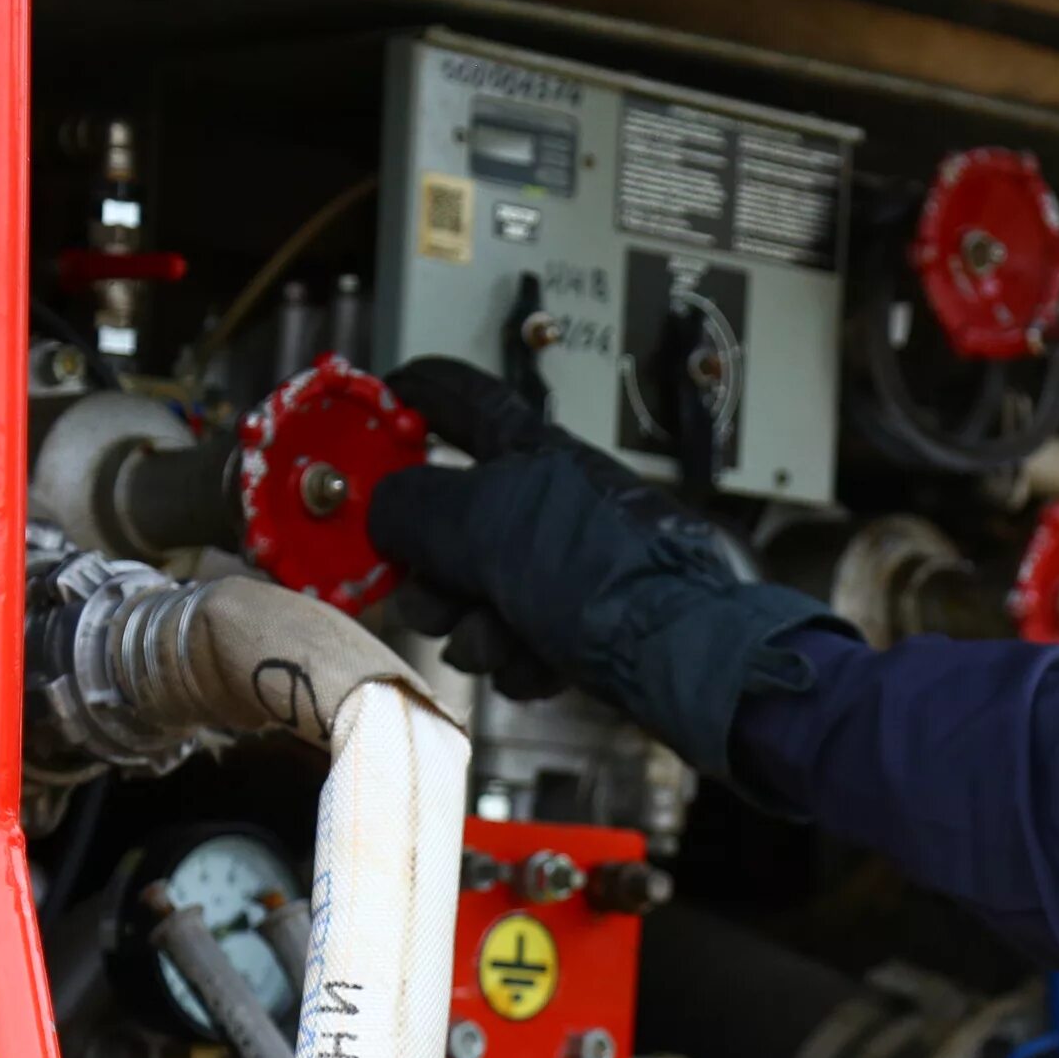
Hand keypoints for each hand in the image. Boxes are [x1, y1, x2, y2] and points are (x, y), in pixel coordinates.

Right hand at [366, 357, 841, 774]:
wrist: (677, 656)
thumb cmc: (602, 573)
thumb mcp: (483, 522)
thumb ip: (414, 507)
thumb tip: (386, 512)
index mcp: (535, 455)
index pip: (465, 401)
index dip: (417, 394)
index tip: (381, 401)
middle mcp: (552, 505)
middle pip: (451, 524)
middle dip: (431, 571)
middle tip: (438, 592)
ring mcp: (568, 569)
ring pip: (477, 596)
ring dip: (475, 628)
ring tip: (505, 636)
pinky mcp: (582, 628)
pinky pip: (517, 642)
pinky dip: (521, 660)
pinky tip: (545, 663)